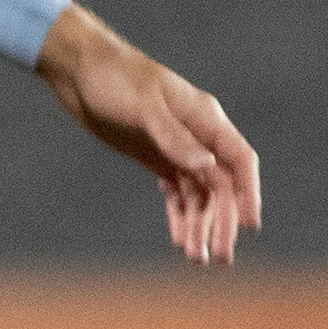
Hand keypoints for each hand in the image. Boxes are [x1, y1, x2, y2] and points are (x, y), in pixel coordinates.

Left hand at [36, 4, 261, 265]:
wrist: (78, 70)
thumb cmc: (113, 79)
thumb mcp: (142, 107)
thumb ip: (173, 137)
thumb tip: (206, 167)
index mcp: (205, 119)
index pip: (239, 161)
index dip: (248, 193)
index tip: (249, 226)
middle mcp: (197, 135)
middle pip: (219, 186)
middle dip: (221, 222)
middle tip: (218, 258)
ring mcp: (176, 147)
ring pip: (198, 193)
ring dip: (200, 225)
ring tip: (197, 259)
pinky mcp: (154, 156)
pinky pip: (176, 191)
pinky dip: (180, 215)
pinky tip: (180, 239)